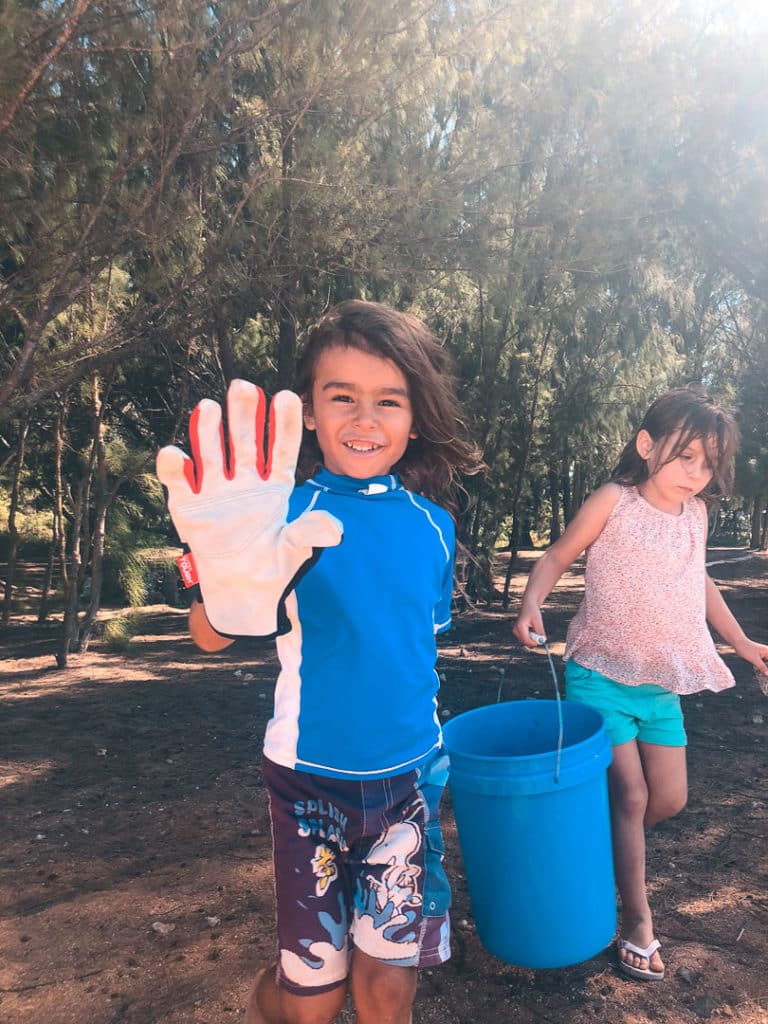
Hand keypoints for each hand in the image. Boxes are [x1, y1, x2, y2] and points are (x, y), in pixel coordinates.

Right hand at [156, 381, 341, 637]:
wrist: (241, 591)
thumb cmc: (273, 566)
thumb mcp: (296, 550)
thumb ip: (311, 534)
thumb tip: (335, 529)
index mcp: (275, 486)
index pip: (281, 449)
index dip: (283, 424)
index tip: (286, 396)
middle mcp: (245, 480)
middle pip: (245, 441)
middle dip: (245, 415)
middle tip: (243, 386)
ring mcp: (215, 490)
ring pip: (212, 453)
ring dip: (209, 431)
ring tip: (209, 408)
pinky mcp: (188, 505)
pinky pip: (180, 481)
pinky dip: (176, 466)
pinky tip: (177, 454)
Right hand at [512, 602, 546, 647]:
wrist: (528, 605)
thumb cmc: (533, 611)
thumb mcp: (538, 620)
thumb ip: (540, 631)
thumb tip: (543, 640)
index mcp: (520, 627)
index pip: (526, 640)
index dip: (534, 642)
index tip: (542, 640)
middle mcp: (516, 630)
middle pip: (526, 642)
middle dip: (533, 640)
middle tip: (539, 633)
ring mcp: (516, 631)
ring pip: (526, 640)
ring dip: (532, 637)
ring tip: (534, 627)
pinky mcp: (517, 632)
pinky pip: (525, 638)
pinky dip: (531, 635)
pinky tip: (532, 627)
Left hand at [734, 637, 767, 682]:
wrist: (737, 643)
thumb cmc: (746, 649)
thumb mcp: (755, 659)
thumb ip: (762, 667)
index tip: (767, 673)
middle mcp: (766, 653)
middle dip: (766, 669)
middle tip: (765, 675)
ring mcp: (762, 654)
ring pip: (765, 664)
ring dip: (763, 669)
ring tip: (761, 674)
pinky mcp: (757, 656)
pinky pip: (760, 662)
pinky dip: (759, 666)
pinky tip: (756, 669)